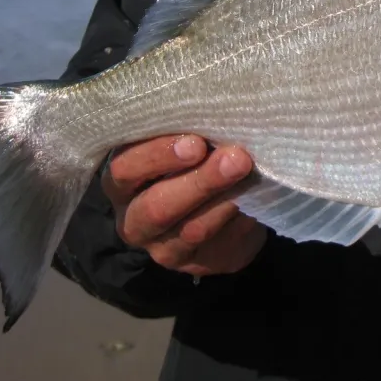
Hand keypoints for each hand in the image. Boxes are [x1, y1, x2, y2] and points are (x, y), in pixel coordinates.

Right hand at [101, 134, 266, 277]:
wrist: (215, 206)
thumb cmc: (192, 158)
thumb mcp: (182, 143)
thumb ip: (190, 134)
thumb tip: (221, 116)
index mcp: (123, 182)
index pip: (125, 169)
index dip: (158, 156)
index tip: (197, 143)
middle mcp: (135, 220)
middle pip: (157, 207)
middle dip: (200, 181)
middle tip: (236, 159)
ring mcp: (165, 248)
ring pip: (192, 229)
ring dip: (225, 201)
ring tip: (250, 175)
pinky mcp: (199, 263)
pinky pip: (222, 245)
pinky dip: (243, 219)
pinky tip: (257, 198)